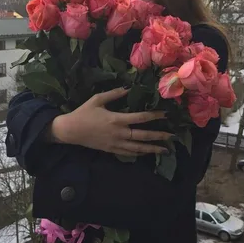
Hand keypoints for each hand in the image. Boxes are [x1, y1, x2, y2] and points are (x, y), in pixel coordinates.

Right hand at [50, 88, 172, 155]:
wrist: (70, 131)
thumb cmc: (83, 113)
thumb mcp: (97, 99)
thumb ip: (114, 94)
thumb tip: (129, 88)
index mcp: (116, 119)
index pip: (140, 118)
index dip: (154, 116)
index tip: (165, 115)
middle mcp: (119, 133)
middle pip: (143, 136)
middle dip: (159, 136)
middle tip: (173, 136)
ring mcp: (115, 143)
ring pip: (138, 148)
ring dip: (152, 149)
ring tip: (165, 150)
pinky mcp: (111, 150)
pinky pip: (128, 153)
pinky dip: (138, 153)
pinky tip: (146, 153)